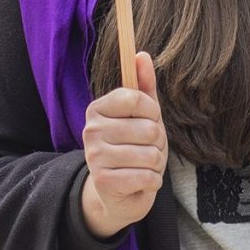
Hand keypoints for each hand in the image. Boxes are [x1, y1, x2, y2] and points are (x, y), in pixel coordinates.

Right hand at [79, 51, 164, 239]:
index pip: (136, 98)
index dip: (152, 112)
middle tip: (144, 150)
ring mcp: (95, 157)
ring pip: (151, 154)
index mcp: (98, 109)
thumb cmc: (133, 148)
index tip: (147, 120)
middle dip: (158, 143)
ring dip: (156, 164)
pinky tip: (140, 182)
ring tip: (142, 166)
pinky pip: (148, 177)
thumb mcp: (141, 116)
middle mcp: (91, 130)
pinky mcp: (104, 182)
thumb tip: (141, 55)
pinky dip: (152, 181)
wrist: (117, 194)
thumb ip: (143, 86)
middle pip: (149, 128)